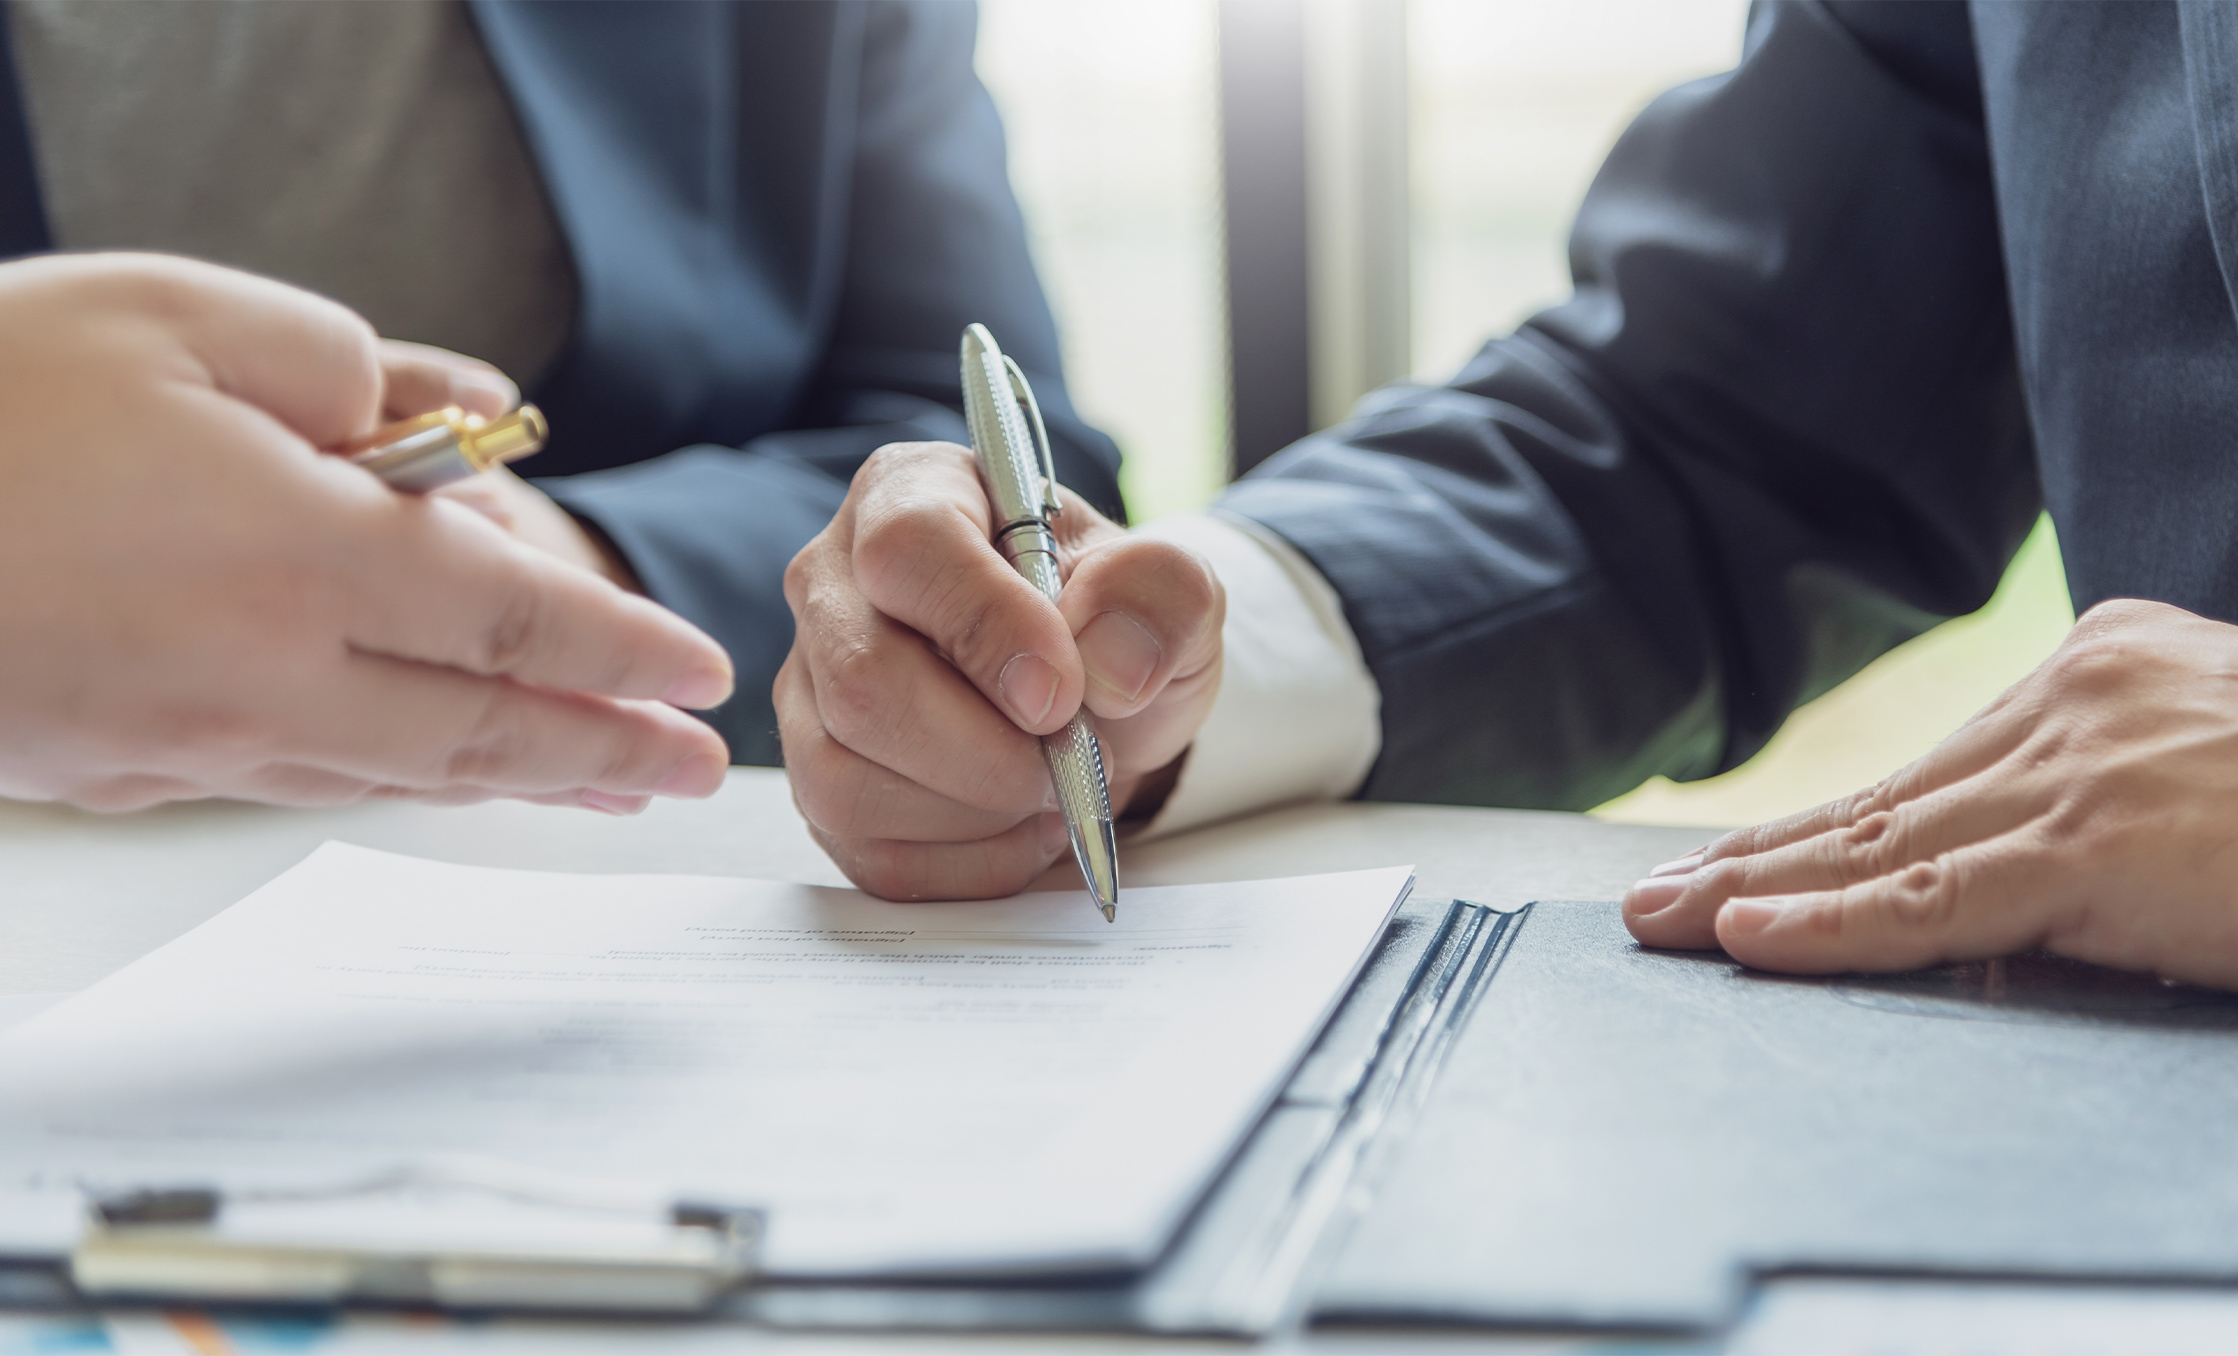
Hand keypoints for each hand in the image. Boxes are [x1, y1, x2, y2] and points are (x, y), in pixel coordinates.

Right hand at [0, 252, 732, 812]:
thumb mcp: (179, 316)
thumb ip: (348, 365)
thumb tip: (464, 415)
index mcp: (301, 554)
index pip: (518, 619)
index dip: (624, 653)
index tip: (698, 676)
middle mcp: (267, 672)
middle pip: (484, 729)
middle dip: (607, 753)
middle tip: (694, 774)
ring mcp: (196, 737)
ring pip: (401, 771)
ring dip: (521, 783)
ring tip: (606, 786)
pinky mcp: (129, 766)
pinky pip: (305, 780)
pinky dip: (400, 780)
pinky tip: (437, 773)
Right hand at [778, 442, 1222, 899]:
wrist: (1097, 700)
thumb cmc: (1110, 623)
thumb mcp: (1169, 587)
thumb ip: (1160, 594)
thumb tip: (1111, 666)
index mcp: (910, 494)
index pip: (908, 550)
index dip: (985, 628)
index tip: (1061, 695)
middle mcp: (832, 583)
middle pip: (862, 682)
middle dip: (987, 752)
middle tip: (1077, 757)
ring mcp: (810, 688)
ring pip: (844, 779)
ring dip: (976, 813)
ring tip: (1053, 788)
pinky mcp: (816, 781)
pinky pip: (867, 851)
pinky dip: (965, 862)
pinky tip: (1019, 826)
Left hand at [1623, 599, 2237, 988]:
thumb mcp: (2216, 763)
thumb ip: (2117, 795)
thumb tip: (2030, 869)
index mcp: (2100, 672)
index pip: (1928, 772)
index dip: (1821, 829)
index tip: (1737, 863)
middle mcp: (2073, 704)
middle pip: (1880, 804)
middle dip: (1757, 861)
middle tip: (1653, 899)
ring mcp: (2079, 772)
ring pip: (1880, 848)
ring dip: (1756, 895)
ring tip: (1662, 926)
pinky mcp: (2098, 846)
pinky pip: (1932, 899)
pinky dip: (1830, 926)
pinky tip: (1746, 940)